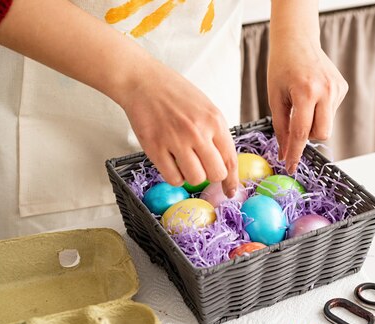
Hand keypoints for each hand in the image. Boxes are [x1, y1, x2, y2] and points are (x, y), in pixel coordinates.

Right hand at [120, 62, 238, 196]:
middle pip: (215, 174)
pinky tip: (172, 164)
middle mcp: (197, 131)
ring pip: (195, 179)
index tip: (230, 191)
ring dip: (192, 176)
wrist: (143, 81)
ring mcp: (175, 140)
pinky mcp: (155, 148)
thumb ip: (216, 134)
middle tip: (202, 168)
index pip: (230, 159)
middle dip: (211, 176)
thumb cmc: (175, 94)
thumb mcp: (206, 108)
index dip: (231, 180)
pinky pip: (173, 178)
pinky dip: (175, 176)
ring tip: (185, 162)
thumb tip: (224, 163)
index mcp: (214, 121)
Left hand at [268, 35, 347, 173]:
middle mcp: (326, 90)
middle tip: (296, 126)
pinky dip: (320, 110)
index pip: (302, 132)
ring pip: (327, 124)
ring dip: (314, 122)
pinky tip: (312, 93)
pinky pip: (331, 112)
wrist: (297, 40)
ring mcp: (337, 88)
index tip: (290, 167)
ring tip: (302, 101)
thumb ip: (281, 128)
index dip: (295, 153)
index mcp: (306, 92)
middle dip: (309, 137)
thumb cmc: (281, 67)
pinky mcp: (343, 87)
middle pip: (322, 134)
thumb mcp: (275, 98)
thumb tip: (285, 154)